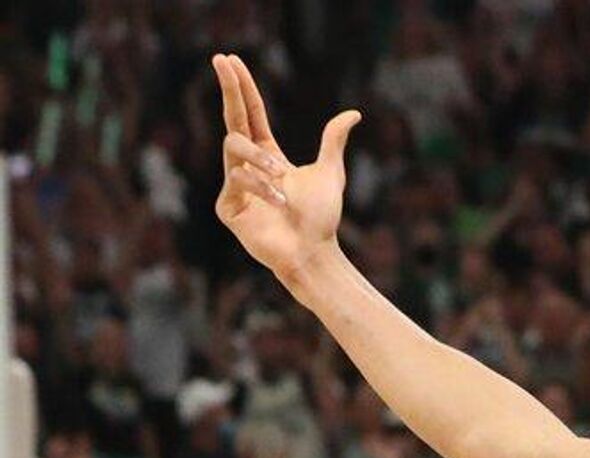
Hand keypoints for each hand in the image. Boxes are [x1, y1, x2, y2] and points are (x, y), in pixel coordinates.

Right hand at [211, 54, 360, 279]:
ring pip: (234, 148)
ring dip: (261, 160)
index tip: (229, 60)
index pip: (249, 114)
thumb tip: (353, 113)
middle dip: (228, 89)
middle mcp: (247, 166)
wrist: (314, 252)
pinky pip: (237, 180)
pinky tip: (279, 203)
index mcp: (266, 155)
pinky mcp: (227, 206)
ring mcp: (233, 185)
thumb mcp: (330, 171)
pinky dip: (262, 188)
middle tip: (222, 61)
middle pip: (232, 119)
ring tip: (283, 179)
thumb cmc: (321, 218)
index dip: (241, 88)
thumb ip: (333, 140)